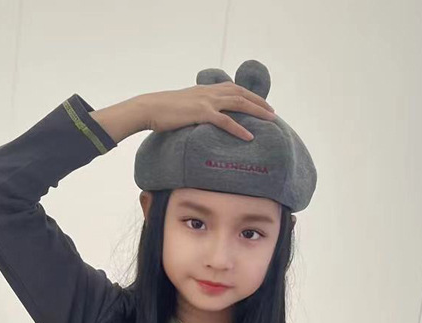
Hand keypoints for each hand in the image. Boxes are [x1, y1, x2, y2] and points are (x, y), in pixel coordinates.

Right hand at [141, 83, 276, 140]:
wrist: (149, 108)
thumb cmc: (162, 111)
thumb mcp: (183, 107)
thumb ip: (195, 109)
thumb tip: (200, 120)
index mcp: (205, 90)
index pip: (233, 88)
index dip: (249, 95)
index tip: (261, 103)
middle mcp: (209, 92)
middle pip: (241, 93)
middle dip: (259, 102)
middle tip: (272, 113)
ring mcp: (206, 101)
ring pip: (238, 103)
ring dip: (257, 111)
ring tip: (270, 120)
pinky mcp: (201, 113)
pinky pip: (225, 121)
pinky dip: (239, 129)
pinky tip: (249, 136)